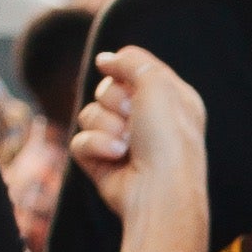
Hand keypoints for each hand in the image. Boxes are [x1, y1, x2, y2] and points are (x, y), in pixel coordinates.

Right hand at [68, 44, 208, 232]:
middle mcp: (148, 120)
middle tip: (133, 118)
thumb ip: (130, 61)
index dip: (126, 73)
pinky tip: (116, 158)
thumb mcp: (156, 83)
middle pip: (106, 90)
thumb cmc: (167, 138)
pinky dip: (95, 146)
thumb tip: (104, 60)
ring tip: (127, 145)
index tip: (130, 85)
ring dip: (106, 125)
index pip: (134, 70)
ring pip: (90, 114)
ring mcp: (124, 143)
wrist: (159, 191)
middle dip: (114, 101)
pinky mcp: (103, 164)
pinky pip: (80, 141)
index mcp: (171, 99)